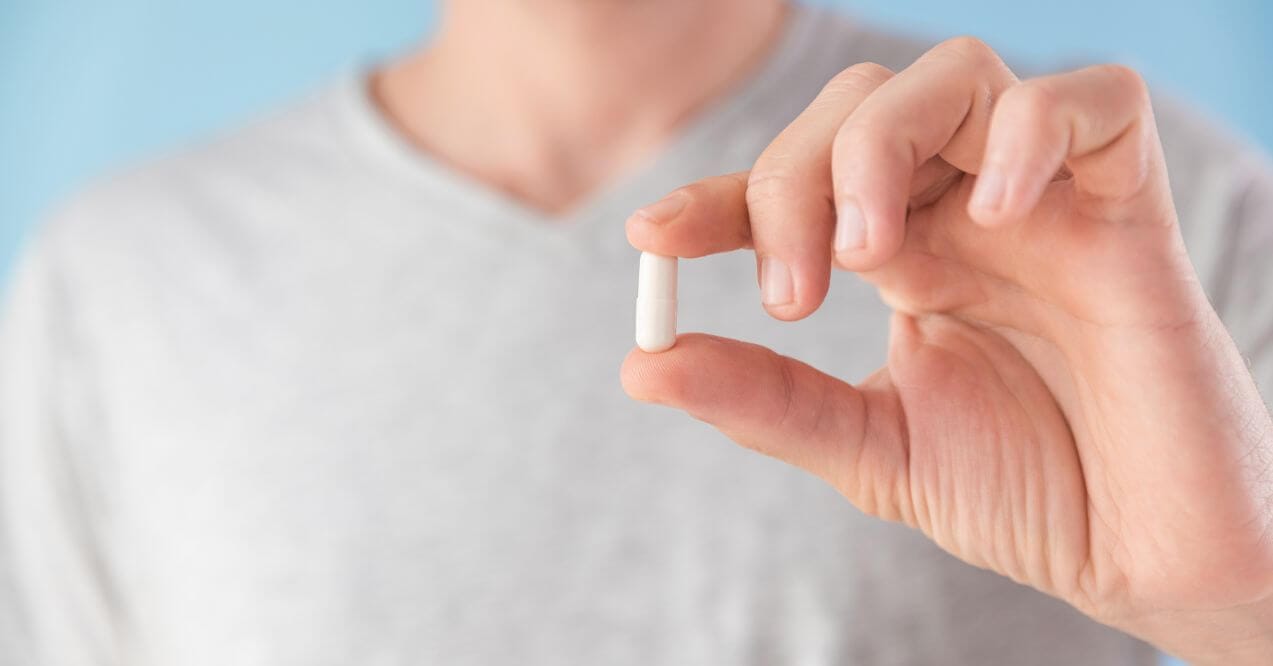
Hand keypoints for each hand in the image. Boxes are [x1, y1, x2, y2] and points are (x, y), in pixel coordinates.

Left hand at [621, 37, 1272, 663]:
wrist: (1145, 561)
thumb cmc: (1026, 497)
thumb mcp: (870, 449)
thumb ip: (766, 401)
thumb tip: (641, 363)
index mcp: (906, 253)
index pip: (796, 181)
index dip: (719, 195)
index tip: (654, 238)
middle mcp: (966, 209)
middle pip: (859, 106)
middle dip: (793, 179)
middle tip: (791, 294)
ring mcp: (1047, 200)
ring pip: (956, 76)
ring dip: (881, 147)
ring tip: (867, 255)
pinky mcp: (1134, 209)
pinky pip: (1099, 101)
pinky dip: (1031, 132)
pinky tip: (990, 217)